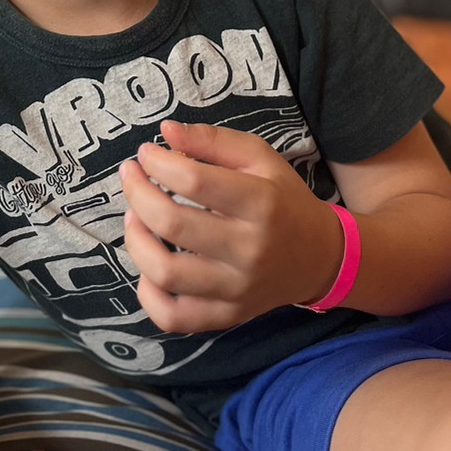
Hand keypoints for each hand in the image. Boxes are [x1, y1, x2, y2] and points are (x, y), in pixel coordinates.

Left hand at [120, 120, 342, 333]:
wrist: (319, 256)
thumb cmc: (283, 199)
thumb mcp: (259, 158)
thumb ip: (212, 141)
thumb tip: (166, 133)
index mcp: (260, 203)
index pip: (194, 180)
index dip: (158, 163)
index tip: (146, 153)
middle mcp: (249, 250)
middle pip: (173, 225)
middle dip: (138, 194)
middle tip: (131, 177)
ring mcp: (237, 289)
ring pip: (166, 273)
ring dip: (136, 241)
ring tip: (134, 218)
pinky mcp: (228, 316)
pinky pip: (174, 317)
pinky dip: (148, 296)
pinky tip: (147, 269)